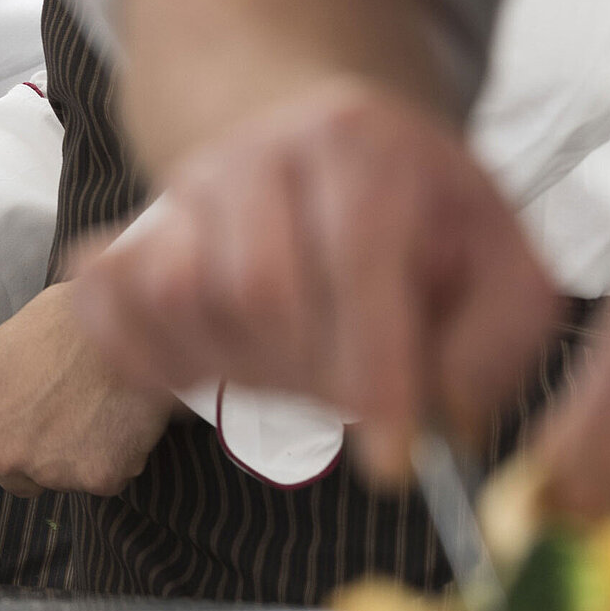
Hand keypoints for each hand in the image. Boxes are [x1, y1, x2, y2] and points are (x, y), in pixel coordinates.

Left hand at [0, 283, 175, 514]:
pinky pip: (97, 480)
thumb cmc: (65, 326)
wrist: (132, 318)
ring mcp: (55, 472)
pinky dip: (106, 457)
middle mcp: (8, 456)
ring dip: (64, 455)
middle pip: (5, 481)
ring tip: (81, 404)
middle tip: (48, 406)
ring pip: (51, 480)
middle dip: (21, 454)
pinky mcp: (101, 478)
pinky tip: (108, 417)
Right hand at [75, 82, 561, 481]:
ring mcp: (189, 187)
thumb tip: (442, 414)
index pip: (357, 260)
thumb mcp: (499, 260)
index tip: (391, 464)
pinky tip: (202, 370)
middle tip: (350, 404)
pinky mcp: (140, 226)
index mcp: (365, 147)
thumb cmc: (420, 221)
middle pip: (259, 290)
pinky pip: (110, 301)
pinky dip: (144, 355)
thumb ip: (496, 340)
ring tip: (291, 372)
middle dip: (311, 378)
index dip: (373, 371)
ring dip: (238, 370)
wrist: (332, 147)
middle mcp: (265, 150)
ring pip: (181, 297)